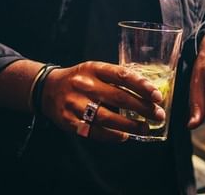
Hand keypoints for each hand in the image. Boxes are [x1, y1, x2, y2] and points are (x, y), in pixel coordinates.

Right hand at [40, 61, 165, 141]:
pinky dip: (112, 135)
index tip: (157, 96)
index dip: (141, 85)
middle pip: (119, 97)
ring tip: (144, 128)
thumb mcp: (93, 70)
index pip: (121, 75)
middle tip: (158, 115)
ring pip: (108, 117)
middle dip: (142, 108)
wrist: (47, 88)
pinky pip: (94, 131)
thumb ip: (115, 79)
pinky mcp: (69, 120)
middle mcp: (84, 84)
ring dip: (130, 125)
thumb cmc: (79, 80)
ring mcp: (75, 103)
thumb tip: (147, 94)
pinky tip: (123, 136)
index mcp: (93, 69)